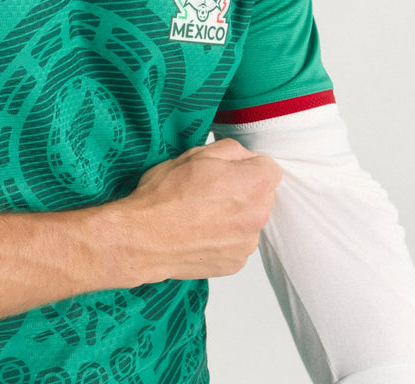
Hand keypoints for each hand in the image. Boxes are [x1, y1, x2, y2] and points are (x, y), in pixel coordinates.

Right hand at [108, 138, 281, 284]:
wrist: (144, 237)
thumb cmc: (165, 195)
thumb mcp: (194, 154)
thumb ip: (230, 150)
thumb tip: (244, 157)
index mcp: (252, 183)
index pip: (270, 168)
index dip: (248, 165)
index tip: (230, 170)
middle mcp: (257, 214)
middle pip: (263, 195)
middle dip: (244, 190)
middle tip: (211, 189)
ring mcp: (247, 243)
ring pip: (250, 220)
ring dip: (235, 215)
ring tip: (202, 213)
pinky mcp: (236, 263)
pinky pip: (238, 243)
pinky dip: (225, 237)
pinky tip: (200, 232)